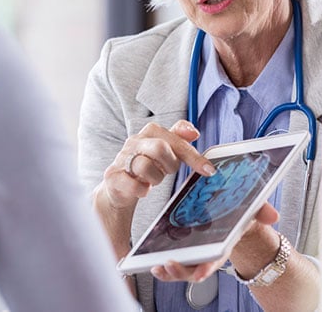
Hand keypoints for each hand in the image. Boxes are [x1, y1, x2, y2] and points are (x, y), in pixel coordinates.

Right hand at [100, 120, 216, 210]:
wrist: (118, 185)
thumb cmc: (146, 164)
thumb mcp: (165, 150)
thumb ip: (178, 138)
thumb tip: (193, 132)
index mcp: (150, 132)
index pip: (175, 137)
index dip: (193, 154)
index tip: (208, 170)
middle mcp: (135, 142)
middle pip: (159, 147)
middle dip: (170, 164)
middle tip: (167, 172)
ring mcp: (122, 158)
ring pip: (144, 166)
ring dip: (155, 178)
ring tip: (151, 181)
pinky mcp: (113, 177)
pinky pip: (132, 184)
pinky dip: (141, 190)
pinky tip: (142, 190)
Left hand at [150, 203, 279, 282]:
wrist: (232, 214)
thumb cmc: (241, 213)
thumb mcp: (252, 209)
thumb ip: (261, 211)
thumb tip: (274, 215)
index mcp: (224, 245)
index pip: (216, 260)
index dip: (208, 268)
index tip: (201, 274)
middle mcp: (208, 255)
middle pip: (194, 270)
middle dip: (180, 272)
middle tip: (168, 265)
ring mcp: (195, 255)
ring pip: (181, 270)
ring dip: (168, 272)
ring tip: (156, 266)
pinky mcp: (183, 251)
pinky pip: (172, 263)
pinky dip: (162, 266)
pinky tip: (151, 261)